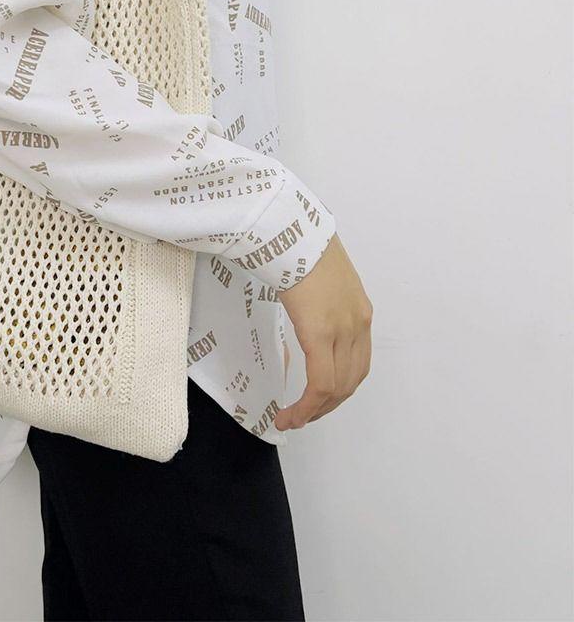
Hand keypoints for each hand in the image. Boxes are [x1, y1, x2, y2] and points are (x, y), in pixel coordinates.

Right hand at [274, 233, 371, 430]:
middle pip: (350, 381)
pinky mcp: (321, 332)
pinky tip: (292, 413)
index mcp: (359, 311)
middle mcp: (358, 324)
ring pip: (337, 388)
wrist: (290, 228)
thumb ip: (317, 298)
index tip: (316, 400)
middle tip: (304, 416)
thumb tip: (302, 308)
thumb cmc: (296, 245)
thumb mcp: (316, 277)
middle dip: (327, 405)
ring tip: (294, 419)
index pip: (356, 364)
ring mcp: (343, 329)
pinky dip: (308, 405)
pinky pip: (320, 382)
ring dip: (316, 410)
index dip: (338, 389)